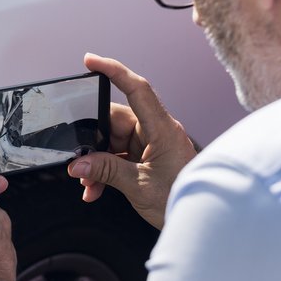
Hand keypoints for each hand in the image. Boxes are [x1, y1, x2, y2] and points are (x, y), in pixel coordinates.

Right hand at [68, 53, 197, 228]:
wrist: (202, 220)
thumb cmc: (180, 200)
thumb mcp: (138, 187)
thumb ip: (106, 172)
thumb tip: (78, 164)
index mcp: (163, 129)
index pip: (138, 89)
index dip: (114, 70)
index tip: (90, 60)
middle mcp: (158, 131)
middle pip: (116, 120)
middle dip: (93, 140)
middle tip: (78, 160)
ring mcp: (153, 145)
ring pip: (114, 141)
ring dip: (97, 161)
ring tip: (88, 183)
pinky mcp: (148, 158)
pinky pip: (120, 156)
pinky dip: (106, 170)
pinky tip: (95, 189)